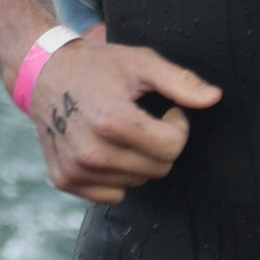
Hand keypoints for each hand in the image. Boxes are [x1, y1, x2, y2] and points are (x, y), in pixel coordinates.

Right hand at [26, 26, 219, 206]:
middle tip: (143, 121)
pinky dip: (115, 177)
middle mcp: (92, 151)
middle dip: (159, 146)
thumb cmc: (99, 66)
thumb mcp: (140, 63)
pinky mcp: (65, 180)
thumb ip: (179, 81)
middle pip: (158, 169)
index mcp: (112, 121)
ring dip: (138, 162)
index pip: (172, 147)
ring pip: (137, 184)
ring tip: (121, 132)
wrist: (44, 73)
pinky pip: (112, 196)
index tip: (166, 111)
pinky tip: (104, 148)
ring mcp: (76, 169)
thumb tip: (214, 98)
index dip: (177, 126)